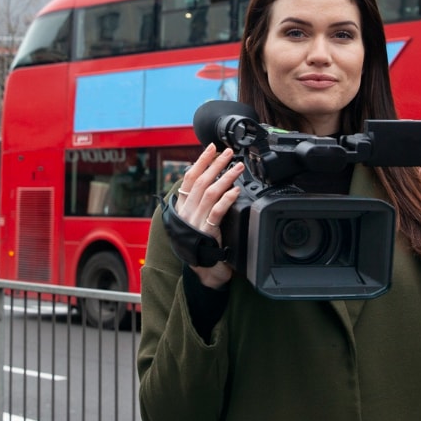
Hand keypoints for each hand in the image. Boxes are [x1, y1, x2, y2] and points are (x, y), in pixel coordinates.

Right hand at [175, 144, 243, 287]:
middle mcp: (187, 212)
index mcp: (183, 207)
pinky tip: (235, 191)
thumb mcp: (197, 221)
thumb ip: (200, 203)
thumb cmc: (203, 246)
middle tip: (228, 152)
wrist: (204, 272)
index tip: (211, 148)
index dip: (200, 161)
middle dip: (215, 164)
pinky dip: (226, 199)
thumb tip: (212, 182)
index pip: (189, 178)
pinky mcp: (207, 232)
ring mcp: (196, 222)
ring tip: (237, 167)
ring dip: (225, 177)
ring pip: (210, 193)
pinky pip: (216, 211)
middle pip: (201, 181)